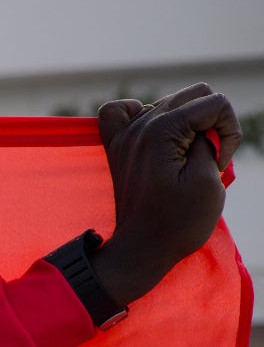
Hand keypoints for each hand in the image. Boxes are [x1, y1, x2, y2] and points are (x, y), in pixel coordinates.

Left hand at [90, 85, 240, 306]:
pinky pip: (120, 112)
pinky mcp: (117, 148)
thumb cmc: (178, 222)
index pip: (215, 103)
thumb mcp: (209, 179)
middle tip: (207, 158)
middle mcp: (138, 126)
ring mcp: (124, 136)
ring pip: (169, 102)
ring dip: (188, 123)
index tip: (219, 162)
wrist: (140, 252)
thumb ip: (209, 140)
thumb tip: (200, 126)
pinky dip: (142, 114)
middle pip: (194, 95)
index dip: (228, 131)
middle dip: (212, 123)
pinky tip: (157, 134)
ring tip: (187, 156)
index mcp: (161, 130)